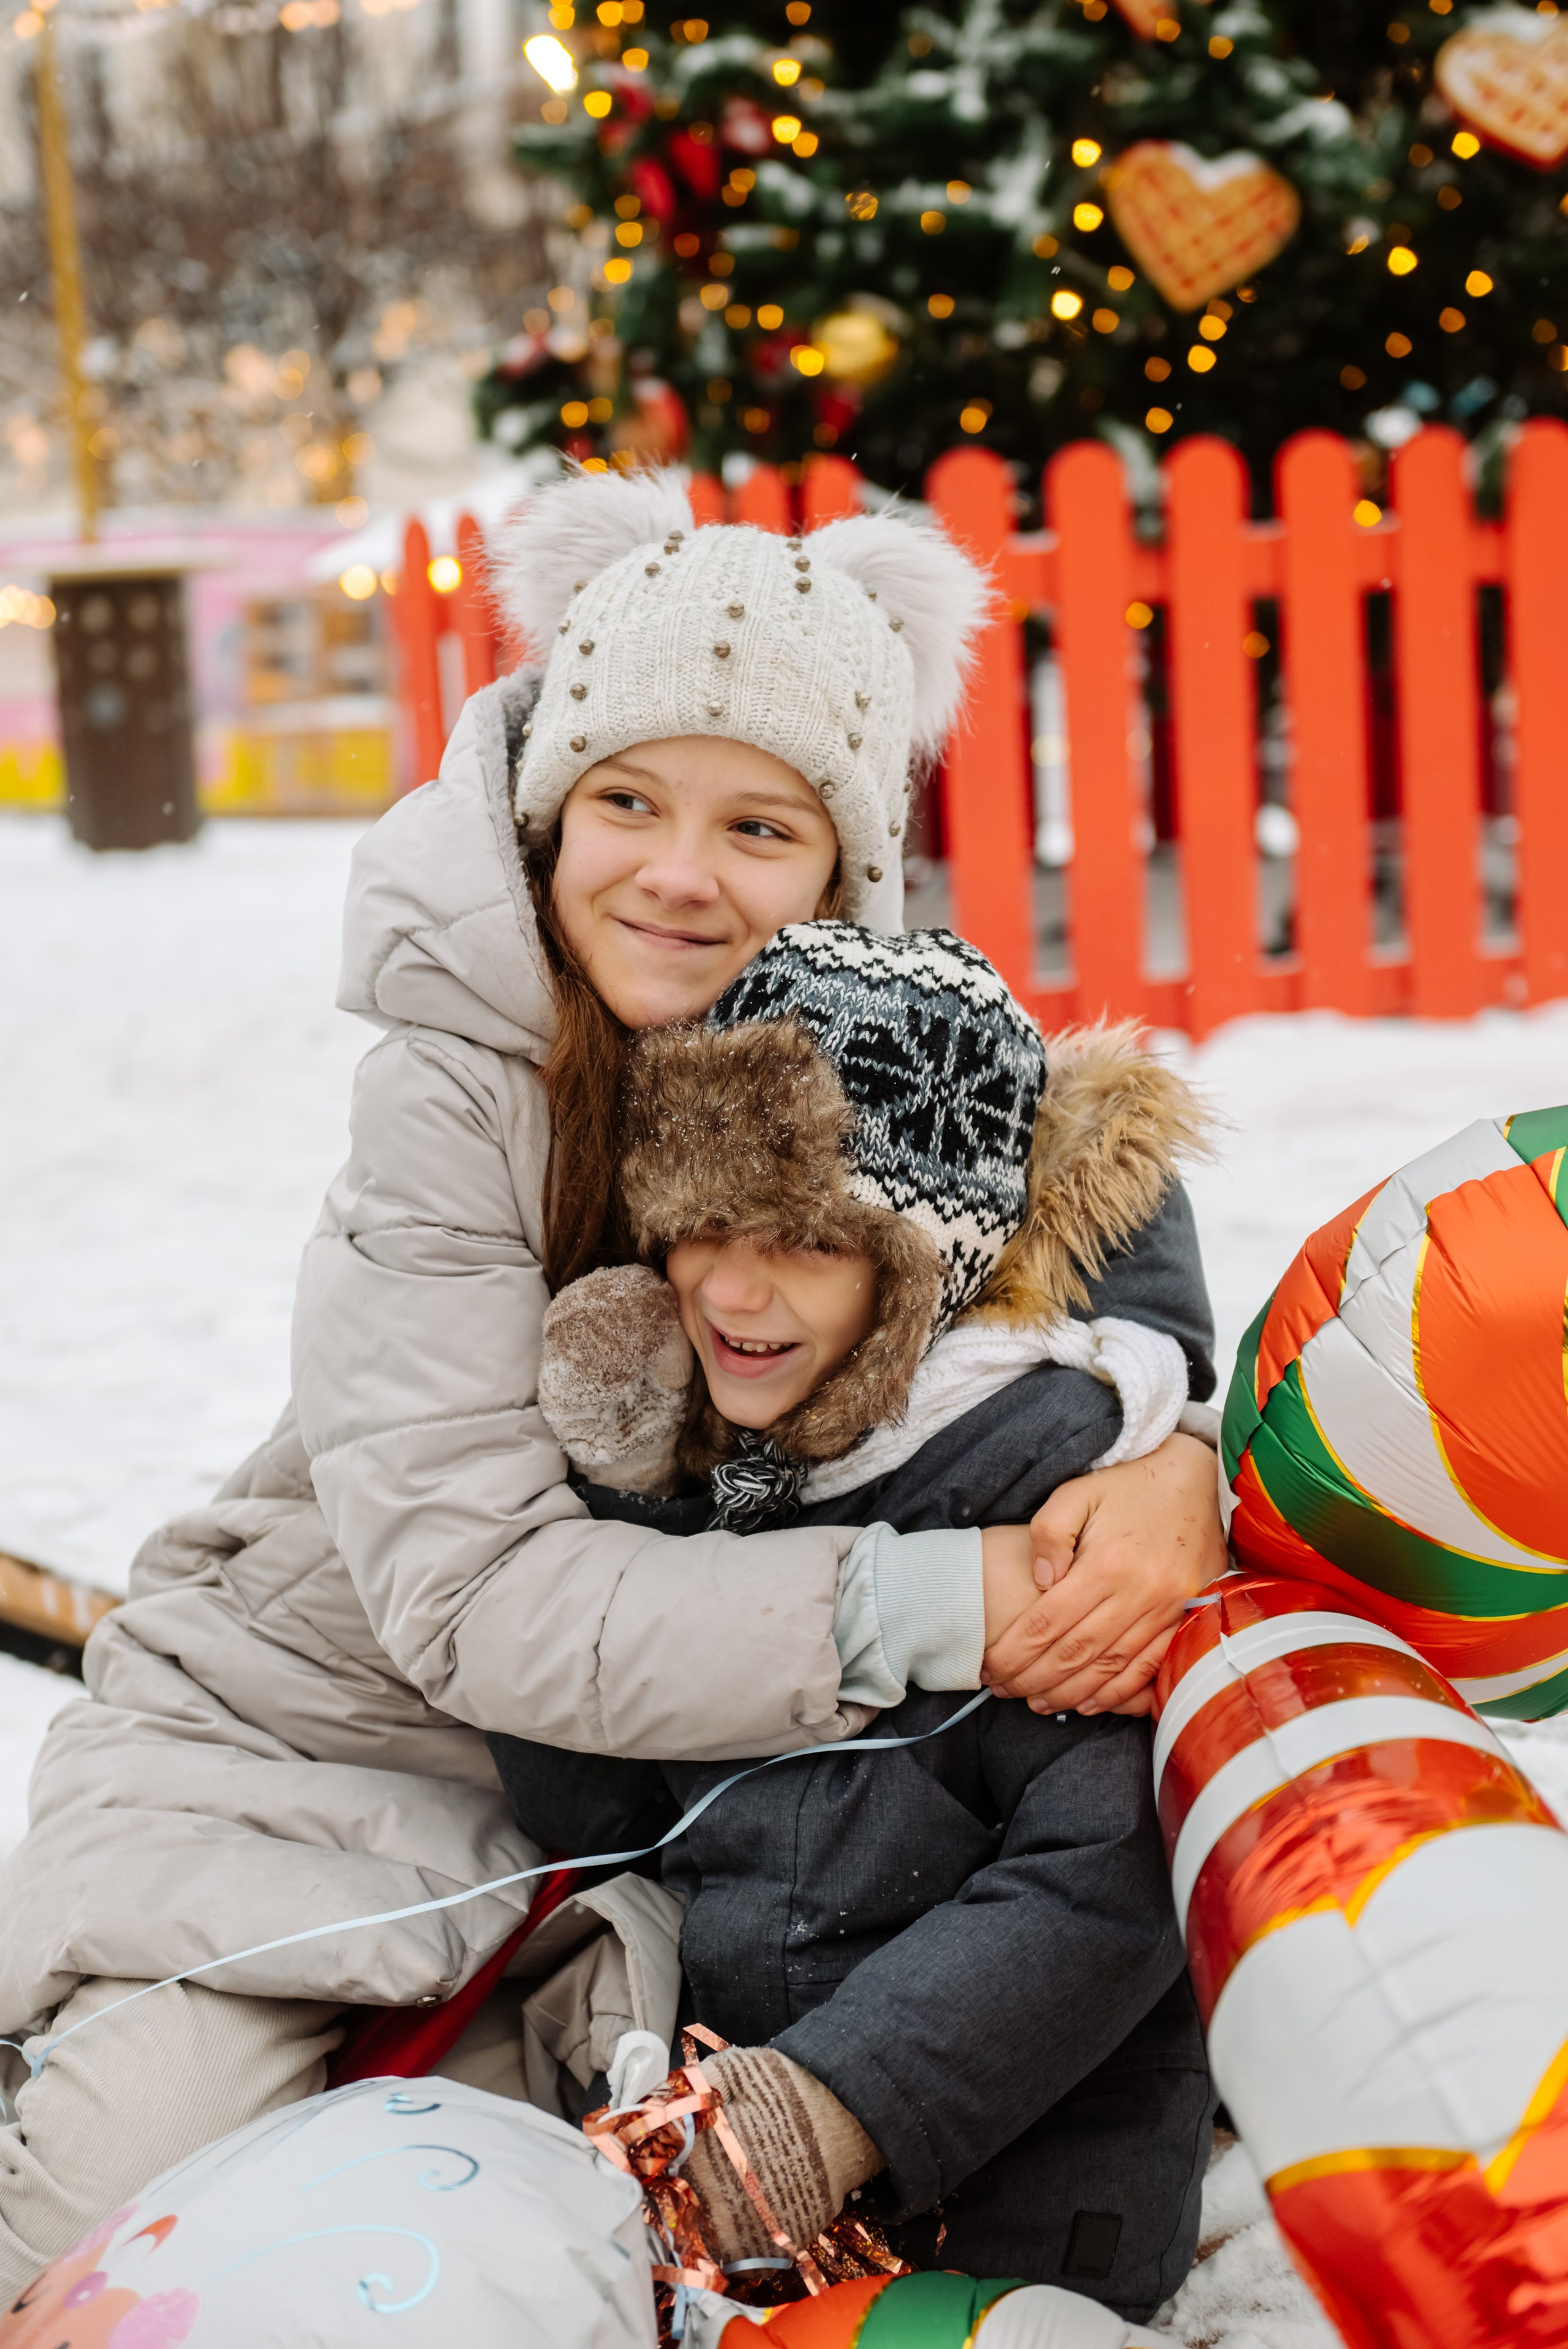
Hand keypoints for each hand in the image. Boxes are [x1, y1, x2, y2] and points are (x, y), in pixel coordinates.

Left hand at [981, 1432, 1225, 1714]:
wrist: (1198, 1481)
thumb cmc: (1129, 1486)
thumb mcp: (1077, 1492)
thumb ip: (1049, 1533)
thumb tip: (1040, 1580)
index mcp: (1107, 1562)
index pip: (1049, 1622)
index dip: (1016, 1651)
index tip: (990, 1667)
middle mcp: (1139, 1592)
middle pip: (1077, 1652)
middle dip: (1034, 1678)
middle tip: (1004, 1690)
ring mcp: (1168, 1609)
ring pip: (1111, 1667)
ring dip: (1071, 1693)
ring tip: (1038, 1703)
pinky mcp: (1187, 1617)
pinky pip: (1150, 1667)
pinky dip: (1118, 1692)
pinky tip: (1090, 1703)